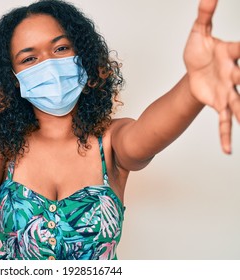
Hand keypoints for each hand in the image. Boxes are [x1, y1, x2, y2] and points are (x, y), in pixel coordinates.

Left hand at [184, 0, 239, 153]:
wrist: (193, 69)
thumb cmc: (200, 51)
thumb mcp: (198, 32)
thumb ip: (204, 15)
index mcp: (229, 53)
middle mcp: (233, 73)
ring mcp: (228, 91)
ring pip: (239, 104)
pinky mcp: (219, 105)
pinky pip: (223, 122)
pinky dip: (226, 135)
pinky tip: (228, 151)